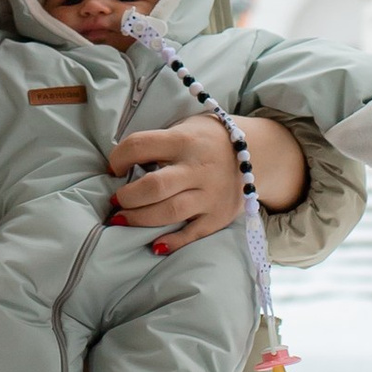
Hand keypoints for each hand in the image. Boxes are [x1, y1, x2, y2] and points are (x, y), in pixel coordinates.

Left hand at [107, 111, 305, 253]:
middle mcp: (198, 168)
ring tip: (122, 219)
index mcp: (184, 140)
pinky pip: (192, 234)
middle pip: (154, 186)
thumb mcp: (185, 127)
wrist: (257, 152)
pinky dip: (171, 242)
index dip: (118, 158)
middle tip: (116, 200)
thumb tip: (122, 164)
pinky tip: (154, 244)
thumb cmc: (207, 139)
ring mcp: (210, 194)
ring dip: (139, 219)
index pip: (140, 145)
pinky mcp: (219, 216)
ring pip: (169, 212)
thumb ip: (159, 142)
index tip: (114, 168)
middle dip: (127, 197)